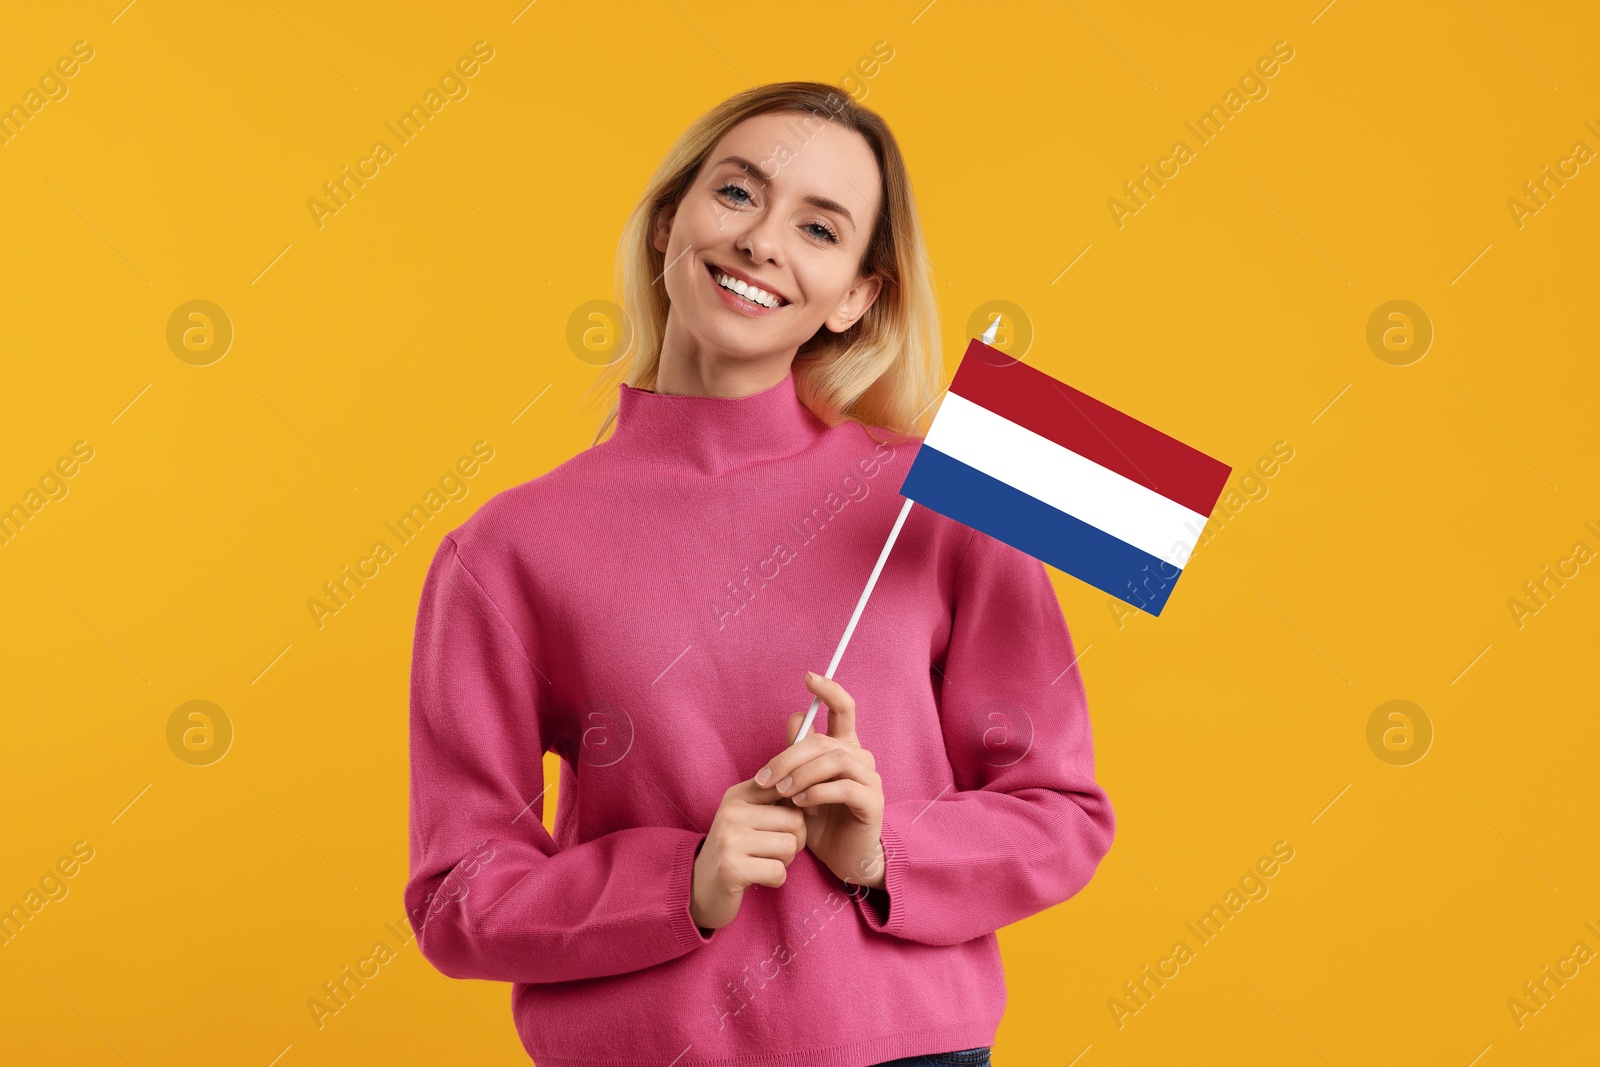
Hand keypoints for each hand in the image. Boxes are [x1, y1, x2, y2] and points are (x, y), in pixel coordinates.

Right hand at [689, 777, 807, 931]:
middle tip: (775, 851)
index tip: (796, 823)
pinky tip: (759, 878)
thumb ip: (777, 800)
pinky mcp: (731, 870)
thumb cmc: (737, 849)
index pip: (788, 788)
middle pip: (795, 820)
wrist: (701, 887)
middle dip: (795, 840)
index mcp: (737, 795)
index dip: (803, 806)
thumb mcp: (750, 816)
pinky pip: (778, 872)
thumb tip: (817, 792)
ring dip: (785, 861)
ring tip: (764, 862)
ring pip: (789, 846)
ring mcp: (729, 840)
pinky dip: (776, 880)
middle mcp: (730, 812)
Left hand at [759, 671, 886, 889]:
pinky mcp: (873, 801)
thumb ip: (798, 754)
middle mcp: (860, 757)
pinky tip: (801, 804)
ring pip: (835, 760)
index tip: (808, 677)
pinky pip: (844, 787)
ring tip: (783, 793)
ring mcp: (870, 778)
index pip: (843, 708)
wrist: (843, 856)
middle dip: (789, 756)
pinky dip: (818, 793)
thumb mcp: (801, 783)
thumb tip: (794, 718)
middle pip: (824, 740)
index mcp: (844, 746)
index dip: (829, 690)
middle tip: (765, 777)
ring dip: (802, 774)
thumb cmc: (821, 818)